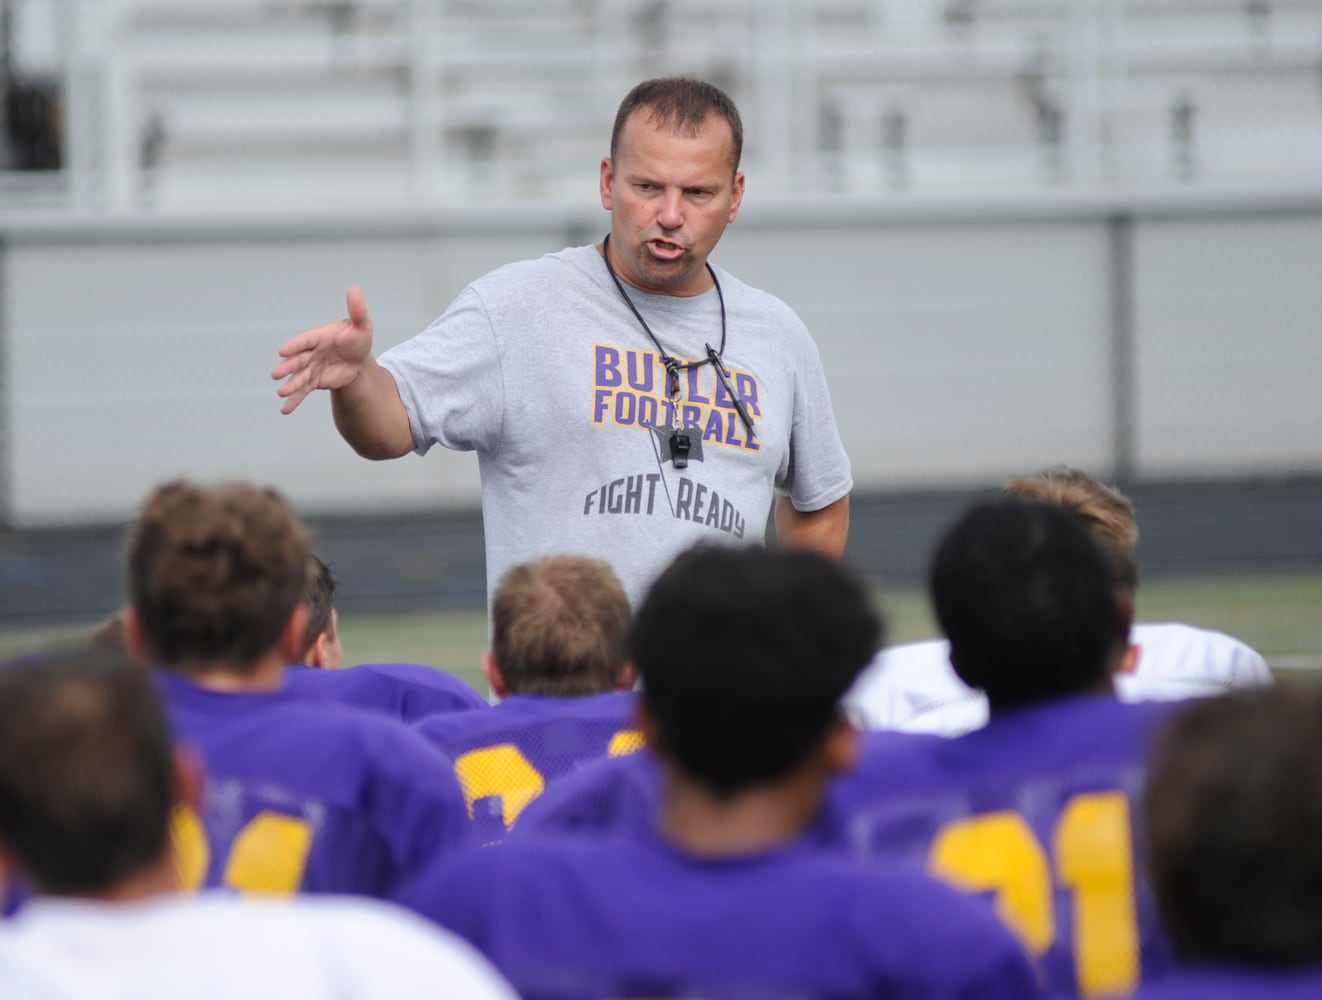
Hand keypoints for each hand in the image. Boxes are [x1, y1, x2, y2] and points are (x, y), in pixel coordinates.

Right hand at [272, 286, 374, 414]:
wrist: (358, 359)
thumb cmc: (358, 338)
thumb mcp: (361, 325)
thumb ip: (357, 310)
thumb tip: (355, 289)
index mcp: (319, 337)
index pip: (305, 341)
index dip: (295, 346)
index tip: (283, 351)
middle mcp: (312, 352)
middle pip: (298, 360)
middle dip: (287, 367)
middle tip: (276, 375)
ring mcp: (311, 367)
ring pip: (299, 377)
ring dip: (290, 385)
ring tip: (281, 393)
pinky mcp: (315, 381)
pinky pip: (303, 391)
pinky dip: (294, 400)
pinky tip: (285, 410)